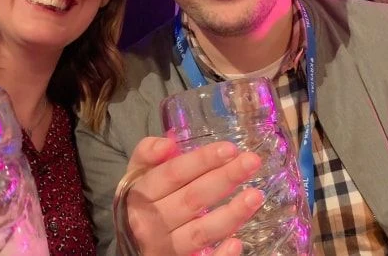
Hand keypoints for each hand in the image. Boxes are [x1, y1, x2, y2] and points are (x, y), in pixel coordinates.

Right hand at [122, 137, 263, 254]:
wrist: (131, 238)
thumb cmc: (142, 199)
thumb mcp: (137, 174)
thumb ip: (148, 154)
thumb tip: (168, 143)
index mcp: (141, 193)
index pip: (174, 173)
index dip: (202, 160)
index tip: (230, 149)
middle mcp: (150, 222)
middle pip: (192, 198)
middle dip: (224, 179)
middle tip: (252, 162)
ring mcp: (164, 247)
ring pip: (201, 232)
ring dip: (230, 215)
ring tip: (256, 196)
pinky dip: (219, 255)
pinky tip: (238, 243)